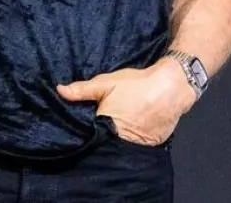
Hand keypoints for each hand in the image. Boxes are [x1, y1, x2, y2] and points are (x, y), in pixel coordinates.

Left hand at [57, 61, 195, 146]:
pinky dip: (132, 142)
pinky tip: (130, 134)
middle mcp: (120, 142)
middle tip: (94, 132)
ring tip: (110, 135)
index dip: (84, 134)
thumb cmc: (136, 85)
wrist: (171, 88)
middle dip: (99, 140)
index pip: (89, 138)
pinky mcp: (150, 147)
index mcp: (106, 128)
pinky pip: (136, 148)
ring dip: (116, 142)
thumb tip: (59, 90)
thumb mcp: (107, 83)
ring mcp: (137, 147)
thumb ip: (83, 89)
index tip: (75, 132)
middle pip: (105, 144)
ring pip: (120, 147)